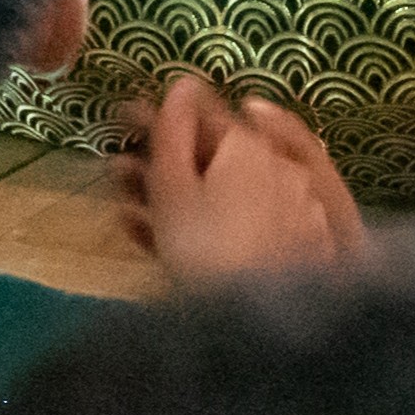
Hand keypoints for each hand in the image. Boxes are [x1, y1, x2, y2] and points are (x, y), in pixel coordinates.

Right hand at [119, 74, 363, 282]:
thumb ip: (173, 130)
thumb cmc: (204, 251)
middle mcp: (279, 167)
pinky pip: (244, 227)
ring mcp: (293, 211)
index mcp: (248, 145)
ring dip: (178, 195)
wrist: (261, 331)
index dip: (158, 115)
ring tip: (129, 211)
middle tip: (119, 173)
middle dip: (164, 161)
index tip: (123, 120)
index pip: (201, 113)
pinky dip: (208, 226)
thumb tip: (182, 83)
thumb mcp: (173, 188)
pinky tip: (166, 244)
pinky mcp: (296, 253)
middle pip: (213, 156)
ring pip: (225, 193)